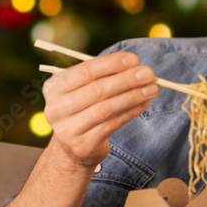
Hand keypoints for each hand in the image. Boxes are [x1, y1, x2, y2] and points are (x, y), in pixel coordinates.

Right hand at [43, 52, 158, 168]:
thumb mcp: (85, 89)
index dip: (110, 64)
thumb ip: (104, 76)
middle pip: (96, 90)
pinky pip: (112, 124)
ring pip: (106, 109)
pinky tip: (144, 103)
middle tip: (149, 74)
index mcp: (54, 87)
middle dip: (126, 80)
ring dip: (133, 97)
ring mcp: (67, 129)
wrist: (72, 147)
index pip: (84, 72)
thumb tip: (135, 65)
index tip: (134, 58)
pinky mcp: (82, 145)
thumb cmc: (83, 108)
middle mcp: (56, 108)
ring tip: (153, 89)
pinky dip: (131, 112)